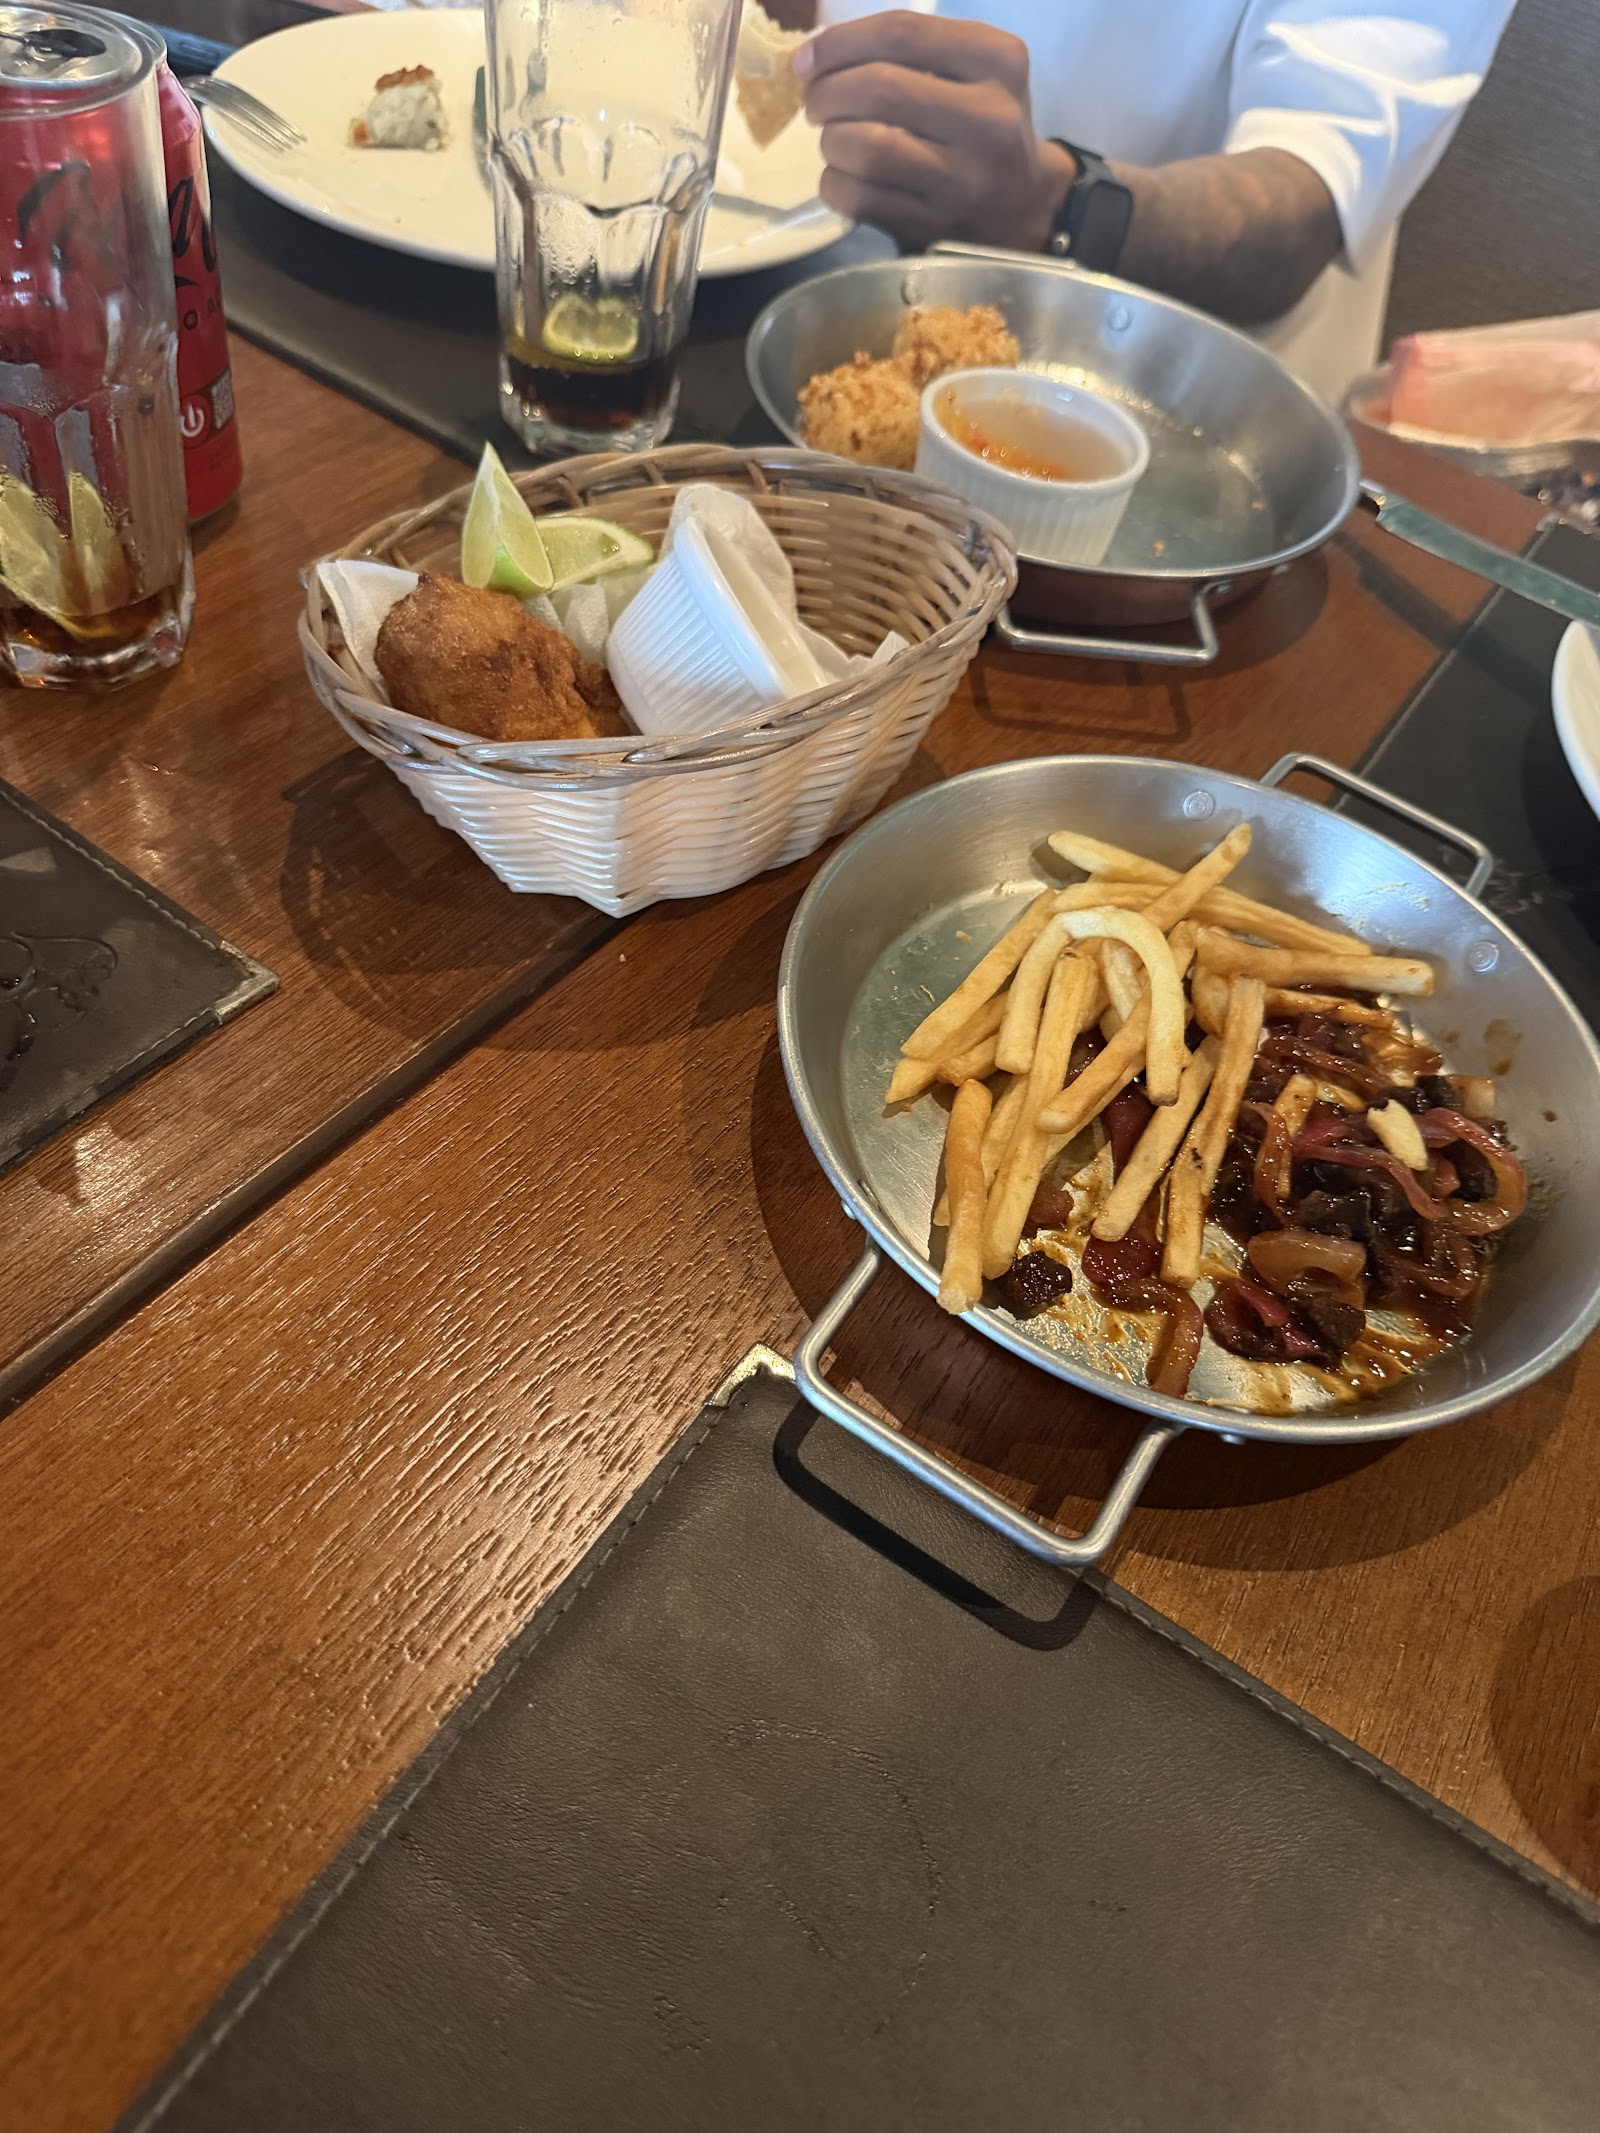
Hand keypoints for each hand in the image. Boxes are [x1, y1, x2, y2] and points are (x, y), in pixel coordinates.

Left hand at [796, 11, 1073, 253]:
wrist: (1016, 213)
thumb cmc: (979, 131)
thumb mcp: (972, 74)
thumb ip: (910, 53)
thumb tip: (816, 57)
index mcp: (998, 62)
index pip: (902, 33)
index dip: (840, 43)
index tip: (808, 59)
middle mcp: (988, 119)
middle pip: (879, 88)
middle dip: (827, 93)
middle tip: (816, 104)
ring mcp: (962, 180)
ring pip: (865, 146)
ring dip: (831, 141)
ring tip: (834, 141)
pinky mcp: (934, 226)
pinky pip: (859, 197)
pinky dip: (834, 183)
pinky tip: (843, 177)